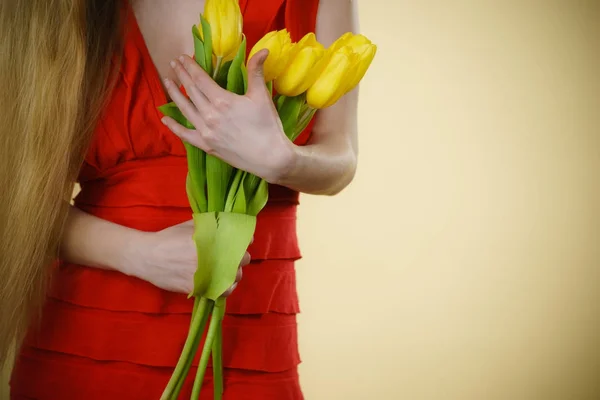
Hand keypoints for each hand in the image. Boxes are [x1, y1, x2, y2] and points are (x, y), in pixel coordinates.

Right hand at [130, 220, 250, 295]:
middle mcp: (211, 260)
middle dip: (240, 258)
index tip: (242, 242)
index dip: (244, 243)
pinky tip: (222, 281)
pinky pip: (221, 292)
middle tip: (233, 256)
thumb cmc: (169, 238)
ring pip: (234, 278)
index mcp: (210, 241)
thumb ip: (212, 224)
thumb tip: (232, 224)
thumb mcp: (191, 225)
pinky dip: (225, 288)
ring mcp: (206, 276)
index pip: (240, 244)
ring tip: (227, 269)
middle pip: (241, 261)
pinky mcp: (199, 290)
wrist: (146, 257)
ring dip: (234, 274)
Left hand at [160, 50, 296, 183]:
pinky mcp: (206, 145)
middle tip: (173, 64)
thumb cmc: (267, 125)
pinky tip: (165, 118)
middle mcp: (209, 115)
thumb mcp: (261, 96)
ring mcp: (206, 131)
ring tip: (166, 81)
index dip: (190, 67)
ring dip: (174, 94)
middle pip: (191, 91)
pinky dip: (174, 126)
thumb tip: (263, 49)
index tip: (182, 57)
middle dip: (181, 75)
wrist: (270, 157)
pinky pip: (185, 134)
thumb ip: (256, 71)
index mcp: (222, 100)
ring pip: (185, 109)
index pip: (200, 79)